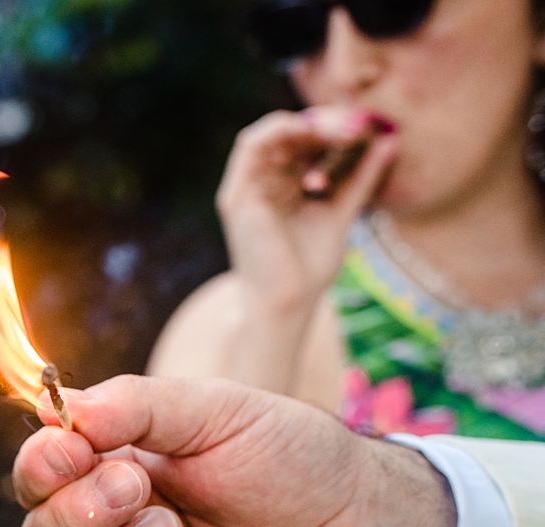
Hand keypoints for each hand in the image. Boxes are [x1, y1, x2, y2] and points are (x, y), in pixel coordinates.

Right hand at [14, 375, 454, 526]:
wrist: (364, 520)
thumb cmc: (289, 456)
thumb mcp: (212, 409)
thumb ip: (134, 406)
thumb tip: (50, 407)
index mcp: (109, 477)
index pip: (36, 483)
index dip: (39, 470)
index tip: (73, 449)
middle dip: (77, 518)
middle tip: (140, 489)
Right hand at [219, 106, 397, 317]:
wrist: (288, 303)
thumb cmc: (309, 268)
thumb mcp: (342, 212)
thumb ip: (360, 178)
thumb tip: (390, 141)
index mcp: (282, 187)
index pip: (305, 143)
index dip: (335, 128)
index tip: (370, 128)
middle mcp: (261, 184)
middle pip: (290, 134)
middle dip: (327, 122)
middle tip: (362, 125)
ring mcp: (246, 188)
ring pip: (272, 133)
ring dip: (309, 123)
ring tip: (346, 130)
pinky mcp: (237, 195)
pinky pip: (251, 145)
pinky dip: (282, 130)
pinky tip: (314, 132)